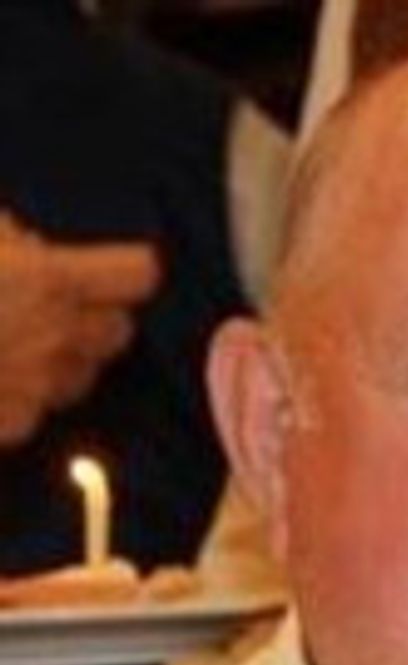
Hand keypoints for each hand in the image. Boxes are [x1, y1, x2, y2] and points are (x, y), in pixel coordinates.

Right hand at [0, 212, 160, 443]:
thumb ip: (6, 238)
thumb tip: (30, 248)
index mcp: (50, 281)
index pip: (137, 275)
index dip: (129, 267)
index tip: (120, 265)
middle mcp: (57, 339)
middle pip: (121, 331)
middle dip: (100, 315)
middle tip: (63, 301)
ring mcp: (36, 388)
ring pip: (84, 375)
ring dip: (67, 356)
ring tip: (20, 336)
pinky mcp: (11, 427)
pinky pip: (39, 408)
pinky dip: (25, 393)